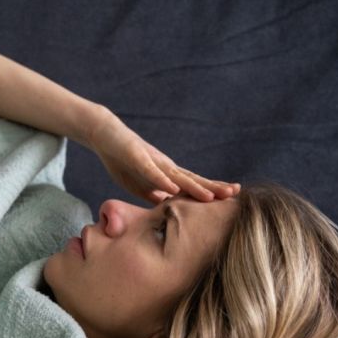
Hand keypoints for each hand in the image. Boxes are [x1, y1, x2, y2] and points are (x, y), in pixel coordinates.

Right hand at [87, 108, 239, 203]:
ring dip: (194, 187)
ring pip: (177, 176)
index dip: (211, 192)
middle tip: (234, 194)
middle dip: (213, 187)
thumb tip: (167, 204)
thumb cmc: (121, 158)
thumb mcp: (137, 184)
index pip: (193, 185)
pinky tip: (173, 189)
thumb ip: (152, 193)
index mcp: (166, 174)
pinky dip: (162, 180)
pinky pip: (151, 171)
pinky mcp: (137, 156)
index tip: (231, 198)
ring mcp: (152, 160)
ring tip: (211, 197)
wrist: (103, 133)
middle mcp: (164, 166)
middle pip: (192, 179)